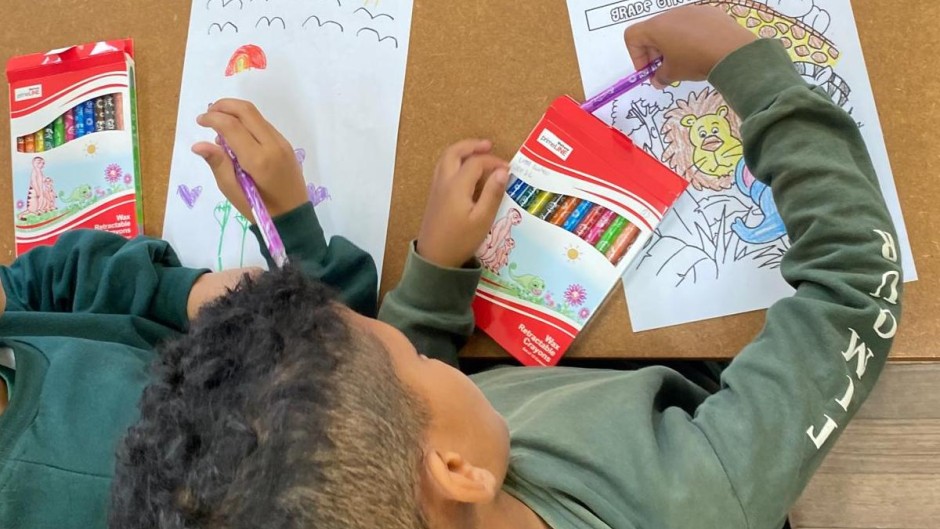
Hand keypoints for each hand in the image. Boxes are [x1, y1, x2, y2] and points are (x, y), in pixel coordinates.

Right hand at [192, 99, 307, 221]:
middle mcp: (273, 145)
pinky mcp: (286, 145)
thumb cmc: (261, 209)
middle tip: (208, 114)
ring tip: (219, 125)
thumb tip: (198, 145)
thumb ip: (218, 164)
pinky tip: (236, 136)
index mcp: (258, 159)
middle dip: (224, 106)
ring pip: (257, 116)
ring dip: (236, 113)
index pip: (232, 126)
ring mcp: (282, 143)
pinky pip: (264, 125)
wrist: (294, 216)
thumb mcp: (234, 191)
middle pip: (246, 111)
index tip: (199, 121)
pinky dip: (247, 123)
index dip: (213, 118)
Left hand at [417, 140, 509, 268]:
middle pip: (454, 152)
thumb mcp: (482, 220)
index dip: (493, 162)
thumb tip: (503, 171)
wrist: (434, 259)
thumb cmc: (460, 241)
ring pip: (445, 159)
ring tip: (477, 153)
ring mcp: (436, 188)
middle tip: (488, 145)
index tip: (508, 169)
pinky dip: (454, 162)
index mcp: (456, 186)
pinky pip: (443, 169)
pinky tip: (465, 172)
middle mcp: (444, 182)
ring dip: (461, 152)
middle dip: (471, 146)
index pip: (476, 163)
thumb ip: (493, 193)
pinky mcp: (434, 197)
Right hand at [624, 5, 755, 88]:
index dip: (636, 56)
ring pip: (673, 27)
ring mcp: (691, 10)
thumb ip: (660, 77)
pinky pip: (692, 24)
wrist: (733, 51)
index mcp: (656, 27)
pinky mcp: (709, 12)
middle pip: (652, 31)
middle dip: (654, 52)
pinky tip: (702, 50)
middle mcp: (671, 14)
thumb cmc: (695, 61)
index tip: (649, 71)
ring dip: (672, 44)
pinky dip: (691, 37)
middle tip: (665, 69)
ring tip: (686, 60)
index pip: (632, 36)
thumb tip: (658, 80)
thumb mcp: (674, 74)